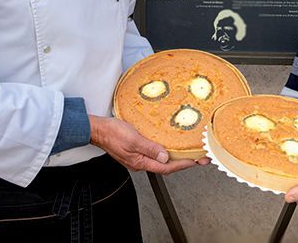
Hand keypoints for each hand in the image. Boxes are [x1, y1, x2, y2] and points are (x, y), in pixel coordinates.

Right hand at [88, 116, 205, 173]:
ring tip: (189, 153)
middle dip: (183, 162)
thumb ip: (149, 148)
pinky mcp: (136, 151)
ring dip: (175, 157)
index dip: (183, 164)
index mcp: (140, 162)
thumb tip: (165, 156)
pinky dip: (165, 152)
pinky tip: (170, 146)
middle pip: (166, 166)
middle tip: (199, 158)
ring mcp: (138, 157)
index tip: (196, 161)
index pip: (166, 167)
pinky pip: (154, 154)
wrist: (97, 130)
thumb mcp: (133, 139)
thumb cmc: (112, 133)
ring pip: (161, 160)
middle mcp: (140, 162)